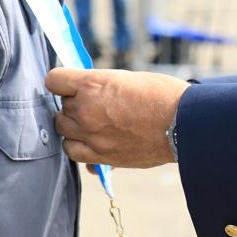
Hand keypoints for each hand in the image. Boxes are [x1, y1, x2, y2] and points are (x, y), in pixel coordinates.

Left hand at [49, 68, 187, 168]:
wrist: (183, 123)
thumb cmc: (162, 96)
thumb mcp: (127, 79)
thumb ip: (101, 87)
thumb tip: (87, 93)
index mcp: (92, 85)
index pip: (54, 80)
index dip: (61, 81)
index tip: (70, 84)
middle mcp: (86, 110)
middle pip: (61, 107)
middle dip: (73, 104)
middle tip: (93, 104)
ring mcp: (92, 136)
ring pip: (63, 131)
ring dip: (73, 126)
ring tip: (91, 123)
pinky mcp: (102, 157)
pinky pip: (73, 154)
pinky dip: (79, 148)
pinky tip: (93, 142)